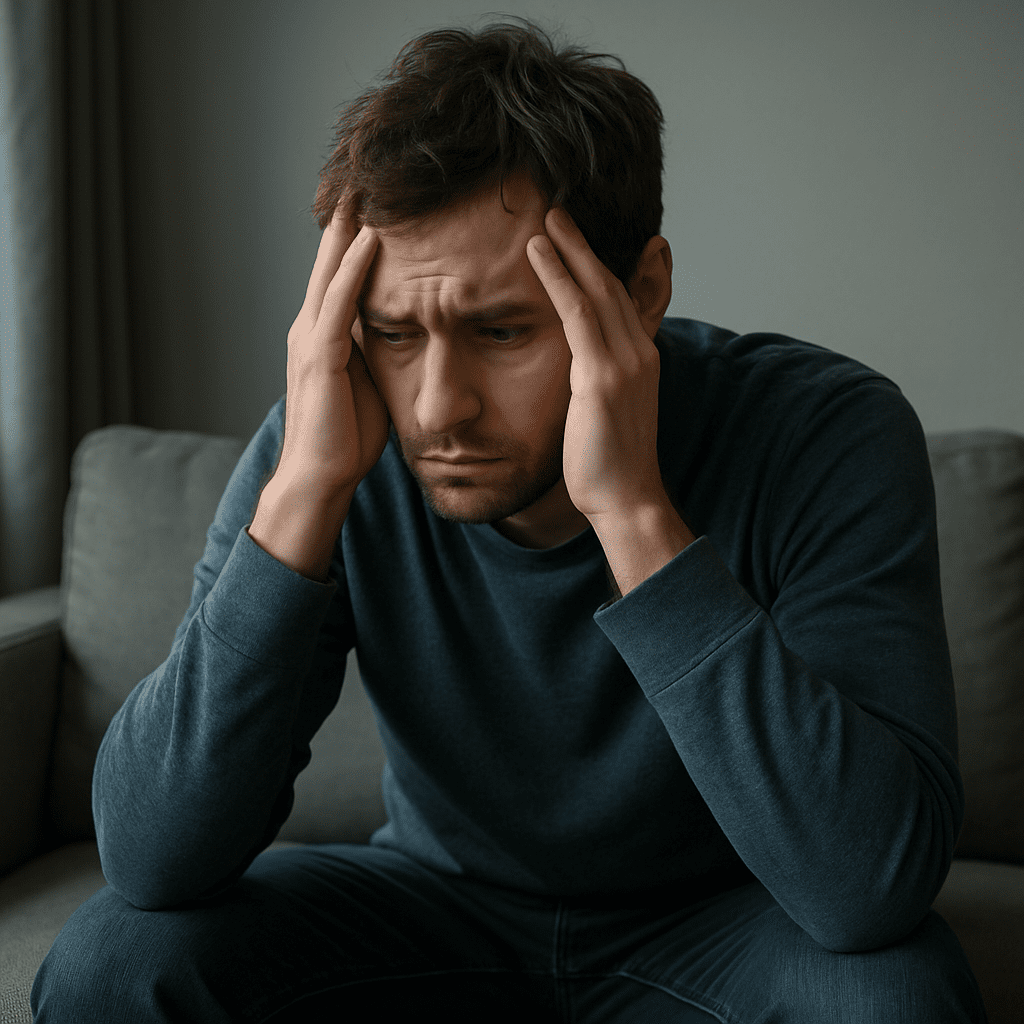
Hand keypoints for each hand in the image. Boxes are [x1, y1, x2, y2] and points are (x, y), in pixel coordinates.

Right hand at [276, 204, 388, 501]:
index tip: (375, 202)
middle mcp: (311, 328)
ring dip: (349, 228)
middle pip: (330, 261)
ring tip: (365, 188)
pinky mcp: (320, 358)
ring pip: (330, 271)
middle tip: (363, 174)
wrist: (322, 477)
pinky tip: (370, 240)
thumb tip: (403, 330)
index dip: (353, 238)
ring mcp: (311, 340)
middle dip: (346, 218)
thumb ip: (376, 352)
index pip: (339, 275)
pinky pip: (339, 304)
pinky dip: (352, 270)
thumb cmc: (347, 437)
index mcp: (324, 335)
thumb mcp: (369, 383)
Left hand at [526, 207, 665, 524]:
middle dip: (585, 246)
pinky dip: (558, 277)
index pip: (623, 300)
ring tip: (545, 217)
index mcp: (640, 361)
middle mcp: (639, 354)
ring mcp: (624, 363)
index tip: (581, 237)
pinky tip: (538, 253)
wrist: (626, 502)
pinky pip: (577, 314)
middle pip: (612, 285)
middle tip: (558, 211)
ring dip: (570, 249)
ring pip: (597, 290)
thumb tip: (576, 373)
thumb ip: (595, 382)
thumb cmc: (608, 466)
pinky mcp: (602, 378)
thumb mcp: (604, 414)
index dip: (603, 265)